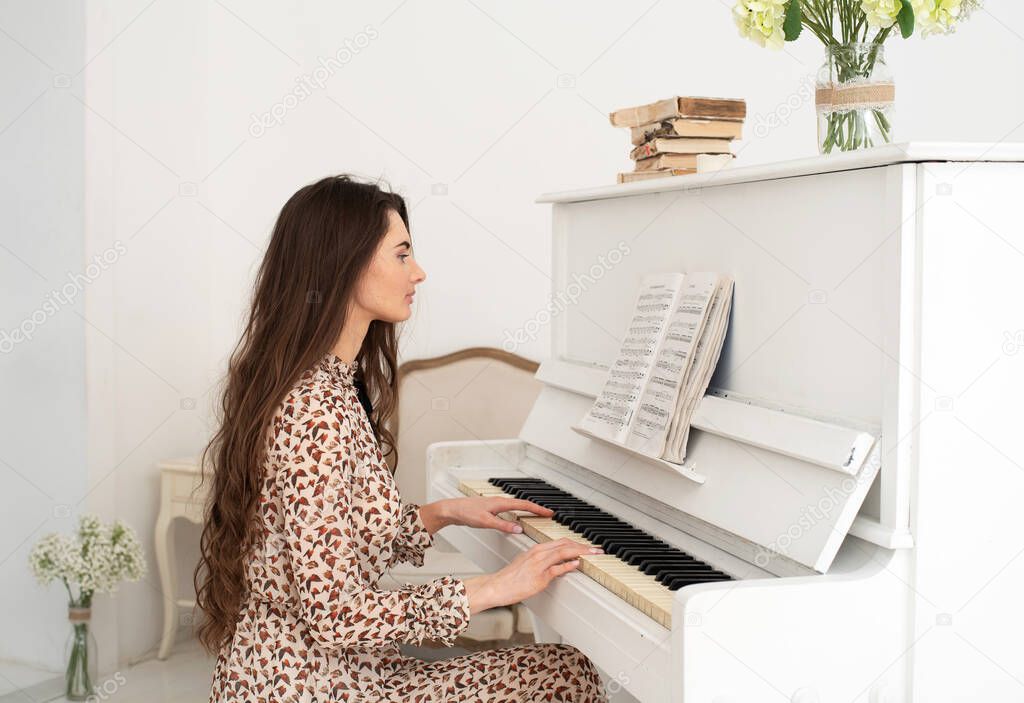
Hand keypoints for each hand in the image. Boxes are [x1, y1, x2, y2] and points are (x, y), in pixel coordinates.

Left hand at [434, 496, 553, 534]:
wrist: (452, 510)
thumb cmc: (466, 512)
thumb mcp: (486, 522)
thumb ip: (503, 526)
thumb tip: (518, 529)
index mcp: (501, 503)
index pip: (524, 505)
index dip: (538, 509)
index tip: (549, 512)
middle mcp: (500, 502)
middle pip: (523, 504)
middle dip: (536, 509)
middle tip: (547, 514)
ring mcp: (495, 505)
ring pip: (516, 506)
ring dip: (527, 510)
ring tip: (536, 515)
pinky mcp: (491, 509)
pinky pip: (509, 510)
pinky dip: (517, 513)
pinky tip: (516, 519)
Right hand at [462, 538, 601, 612]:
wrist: (496, 586)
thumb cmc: (511, 578)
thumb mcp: (528, 564)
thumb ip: (544, 562)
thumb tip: (560, 564)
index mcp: (536, 549)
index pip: (562, 542)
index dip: (578, 543)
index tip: (589, 547)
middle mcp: (538, 553)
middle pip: (566, 544)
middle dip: (584, 546)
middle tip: (598, 550)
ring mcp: (539, 564)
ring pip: (563, 552)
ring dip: (581, 552)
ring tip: (593, 554)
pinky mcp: (539, 577)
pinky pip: (556, 568)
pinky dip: (568, 565)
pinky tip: (577, 564)